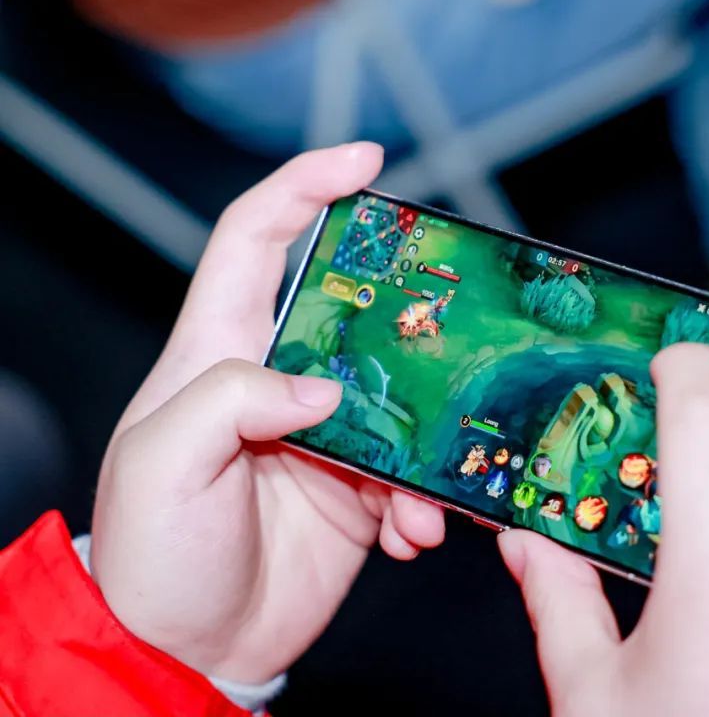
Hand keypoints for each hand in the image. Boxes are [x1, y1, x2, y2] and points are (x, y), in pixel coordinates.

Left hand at [91, 144, 444, 683]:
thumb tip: (324, 388)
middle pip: (353, 307)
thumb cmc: (153, 555)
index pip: (254, 241)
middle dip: (405, 305)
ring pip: (402, 395)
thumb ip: (231, 399)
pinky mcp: (360, 488)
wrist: (192, 650)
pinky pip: (414, 472)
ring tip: (421, 494)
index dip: (304, 187)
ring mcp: (326, 434)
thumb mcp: (161, 463)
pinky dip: (427, 502)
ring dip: (429, 437)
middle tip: (452, 313)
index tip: (363, 161)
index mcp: (217, 354)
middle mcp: (277, 382)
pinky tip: (416, 534)